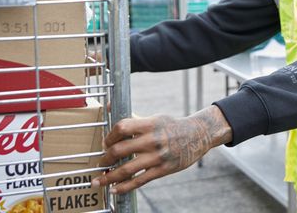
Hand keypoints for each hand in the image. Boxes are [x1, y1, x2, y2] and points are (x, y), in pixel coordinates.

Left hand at [91, 105, 231, 193]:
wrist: (197, 136)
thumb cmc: (171, 126)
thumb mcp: (154, 118)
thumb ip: (132, 118)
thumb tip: (110, 106)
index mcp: (149, 124)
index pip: (122, 127)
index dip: (109, 136)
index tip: (104, 143)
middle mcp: (152, 140)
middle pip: (120, 149)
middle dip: (105, 158)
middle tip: (100, 163)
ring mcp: (157, 157)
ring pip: (127, 169)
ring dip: (109, 177)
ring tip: (98, 181)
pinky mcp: (162, 170)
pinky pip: (139, 181)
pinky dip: (124, 187)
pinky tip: (114, 189)